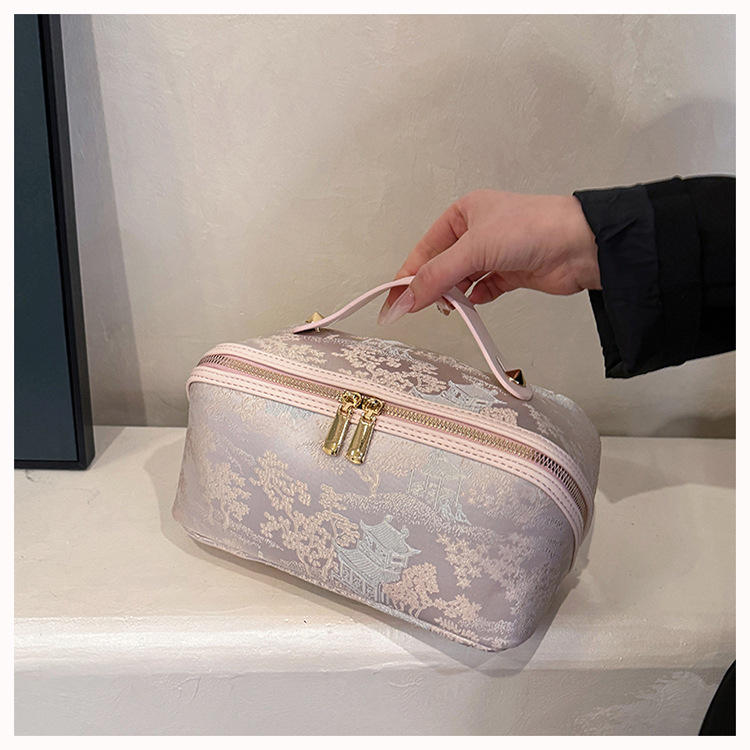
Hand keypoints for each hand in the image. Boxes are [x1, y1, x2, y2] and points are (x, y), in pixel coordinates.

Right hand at [378, 190, 601, 324]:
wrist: (582, 245)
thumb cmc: (534, 228)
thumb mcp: (473, 249)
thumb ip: (435, 277)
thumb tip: (405, 299)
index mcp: (463, 214)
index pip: (424, 250)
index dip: (406, 277)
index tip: (392, 304)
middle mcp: (477, 232)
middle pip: (440, 267)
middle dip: (431, 288)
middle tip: (421, 309)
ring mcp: (495, 253)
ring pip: (461, 281)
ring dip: (454, 296)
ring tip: (451, 306)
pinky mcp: (511, 273)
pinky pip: (483, 290)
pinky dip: (476, 300)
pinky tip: (473, 305)